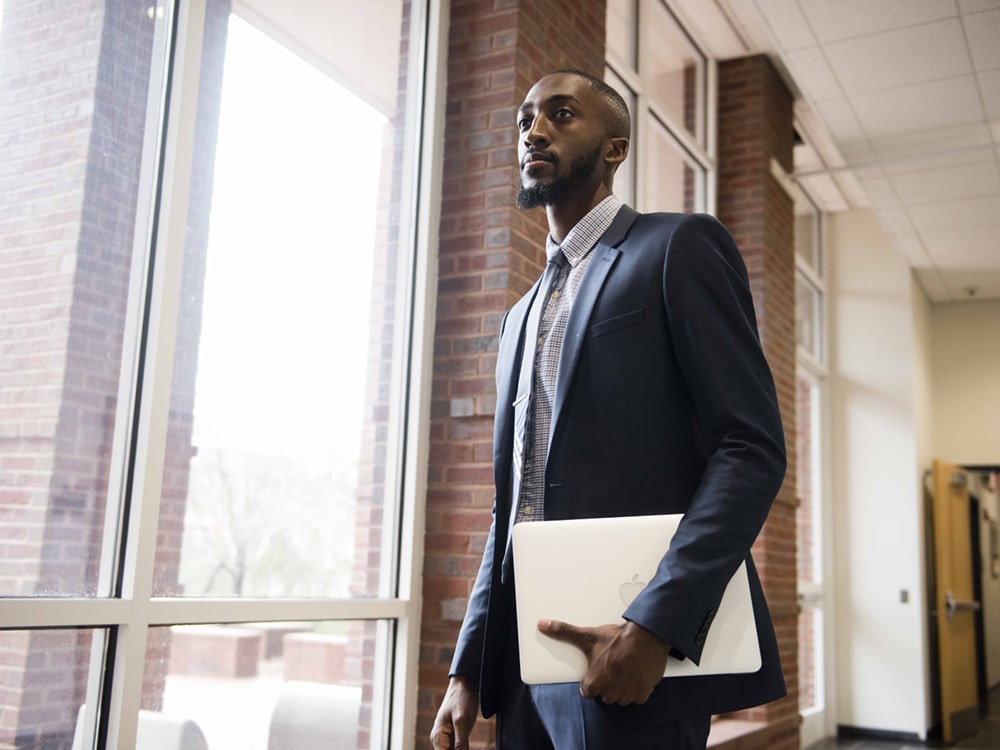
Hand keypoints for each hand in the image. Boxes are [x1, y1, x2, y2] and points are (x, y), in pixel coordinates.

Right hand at [430, 675, 478, 749]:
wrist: (465, 684)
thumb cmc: (461, 698)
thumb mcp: (461, 720)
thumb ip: (460, 742)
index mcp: (438, 737)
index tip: (465, 748)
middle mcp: (440, 740)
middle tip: (473, 746)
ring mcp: (448, 738)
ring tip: (473, 742)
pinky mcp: (456, 736)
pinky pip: (460, 749)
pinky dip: (466, 749)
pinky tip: (475, 747)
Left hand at [538, 619, 668, 704]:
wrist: (646, 635)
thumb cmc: (617, 638)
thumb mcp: (587, 635)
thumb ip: (563, 632)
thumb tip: (542, 625)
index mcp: (595, 682)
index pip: (588, 692)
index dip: (592, 680)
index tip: (598, 670)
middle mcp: (611, 692)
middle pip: (605, 695)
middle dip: (607, 683)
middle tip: (612, 666)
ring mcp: (628, 694)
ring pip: (621, 697)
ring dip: (622, 686)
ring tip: (624, 668)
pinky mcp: (643, 692)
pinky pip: (637, 697)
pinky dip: (636, 688)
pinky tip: (635, 674)